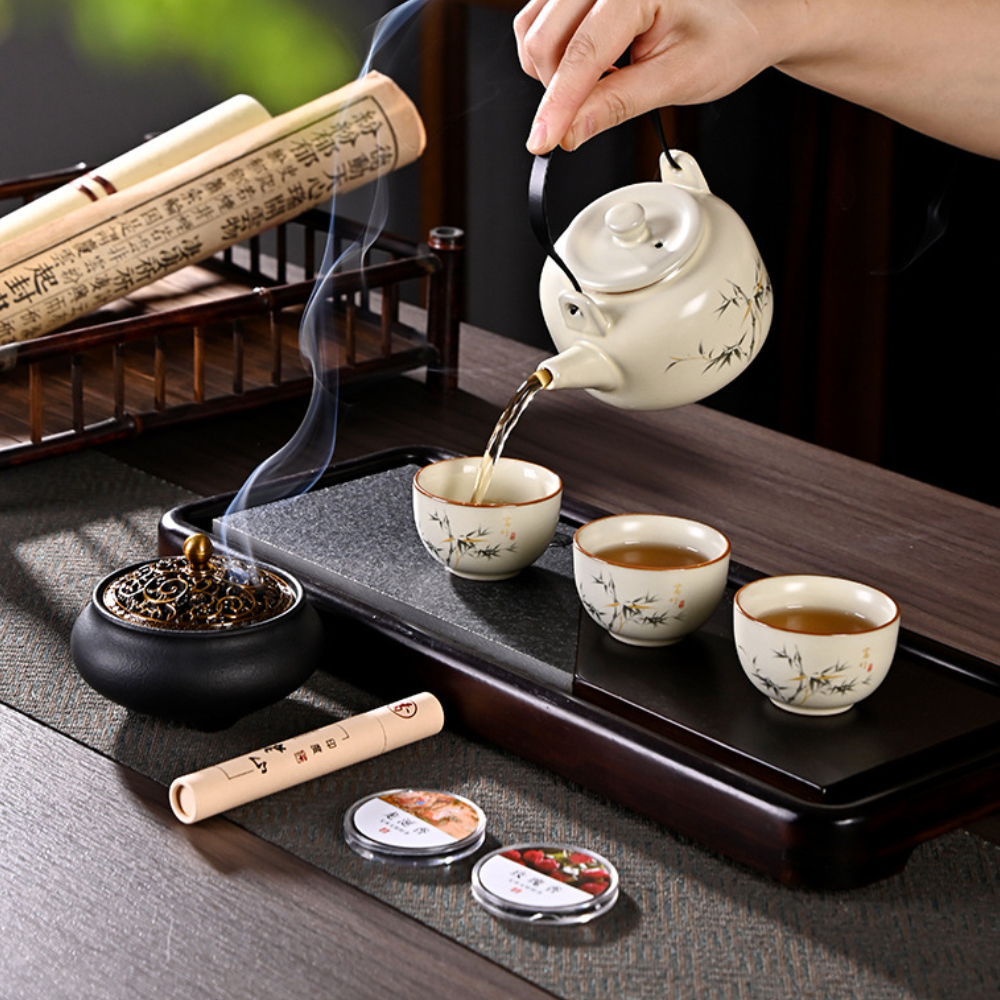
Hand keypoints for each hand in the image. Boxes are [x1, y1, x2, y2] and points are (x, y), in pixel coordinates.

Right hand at [514, 0, 785, 152]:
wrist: (744, 19)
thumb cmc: (726, 38)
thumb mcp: (677, 79)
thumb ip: (618, 103)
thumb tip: (571, 130)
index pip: (581, 53)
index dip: (558, 105)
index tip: (542, 141)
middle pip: (543, 38)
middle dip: (556, 88)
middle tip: (589, 112)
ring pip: (534, 29)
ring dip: (552, 71)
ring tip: (601, 81)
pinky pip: (540, 20)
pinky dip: (554, 55)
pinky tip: (589, 65)